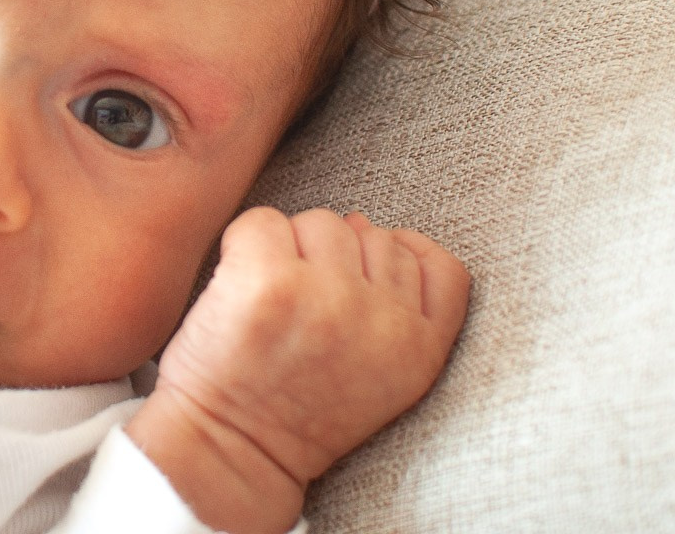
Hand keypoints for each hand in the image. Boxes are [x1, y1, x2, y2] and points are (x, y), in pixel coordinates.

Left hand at [125, 208, 469, 533]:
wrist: (232, 452)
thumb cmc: (297, 410)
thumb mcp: (384, 377)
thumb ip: (396, 306)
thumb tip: (362, 222)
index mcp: (420, 350)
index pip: (442, 268)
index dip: (402, 262)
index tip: (363, 284)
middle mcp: (383, 321)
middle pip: (376, 236)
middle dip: (339, 261)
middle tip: (304, 315)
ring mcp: (328, 297)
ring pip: (322, 223)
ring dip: (291, 252)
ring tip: (274, 306)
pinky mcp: (271, 282)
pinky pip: (264, 221)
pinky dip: (244, 244)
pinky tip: (238, 289)